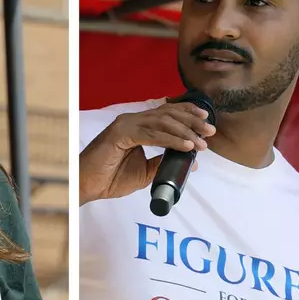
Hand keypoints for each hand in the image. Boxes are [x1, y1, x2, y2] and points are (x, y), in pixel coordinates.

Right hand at [80, 102, 215, 204]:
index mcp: (137, 125)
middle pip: (168, 114)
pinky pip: (152, 134)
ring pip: (162, 122)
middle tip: (210, 131)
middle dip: (191, 121)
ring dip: (185, 131)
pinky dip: (171, 140)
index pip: (166, 113)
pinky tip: (185, 146)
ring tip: (201, 143)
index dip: (187, 114)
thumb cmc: (111, 178)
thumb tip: (190, 161)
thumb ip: (163, 163)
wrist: (88, 185)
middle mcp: (132, 120)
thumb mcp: (145, 172)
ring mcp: (126, 124)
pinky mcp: (121, 133)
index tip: (206, 122)